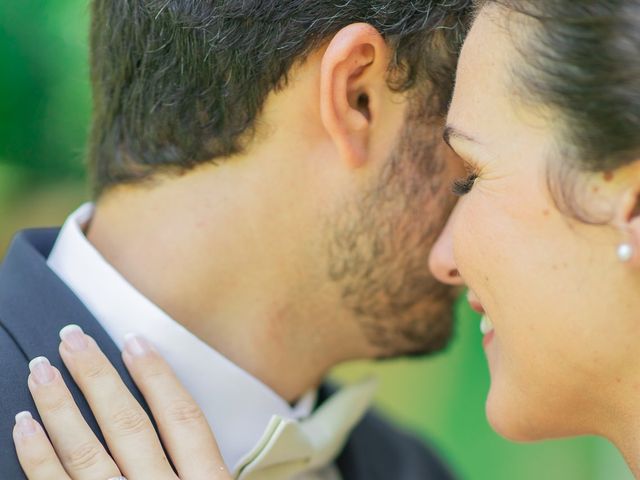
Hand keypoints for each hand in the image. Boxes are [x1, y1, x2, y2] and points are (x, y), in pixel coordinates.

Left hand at [12, 325, 231, 479]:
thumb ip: (212, 467)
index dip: (158, 376)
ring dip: (61, 407)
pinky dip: (38, 458)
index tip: (134, 341)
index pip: (183, 418)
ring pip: (88, 453)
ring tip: (41, 369)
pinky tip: (25, 427)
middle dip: (99, 378)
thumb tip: (191, 423)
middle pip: (130, 426)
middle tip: (72, 339)